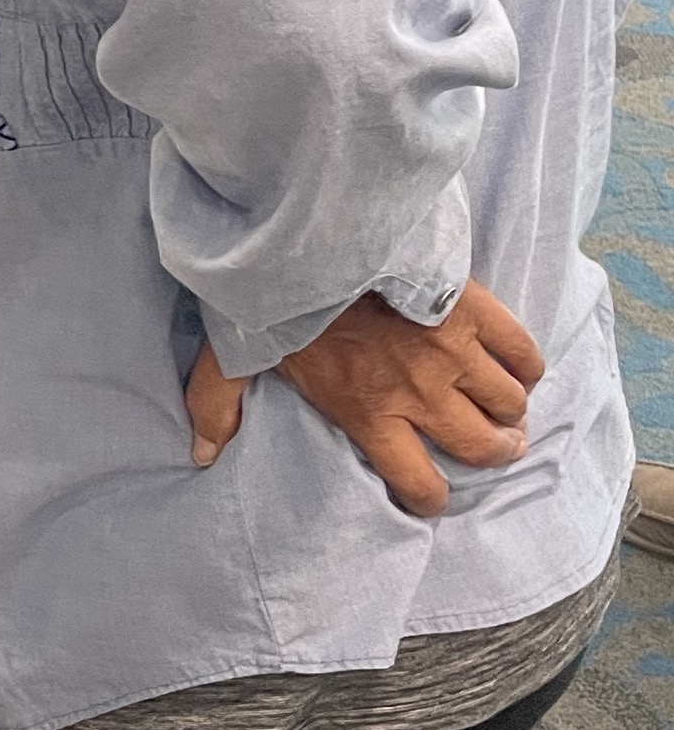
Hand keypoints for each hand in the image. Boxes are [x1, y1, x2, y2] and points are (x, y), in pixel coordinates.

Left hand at [183, 279, 543, 518]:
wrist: (311, 232)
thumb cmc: (274, 295)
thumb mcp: (232, 355)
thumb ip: (217, 407)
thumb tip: (202, 454)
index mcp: (367, 412)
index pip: (418, 483)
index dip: (429, 498)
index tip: (431, 493)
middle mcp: (418, 393)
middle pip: (480, 447)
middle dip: (493, 453)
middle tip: (496, 446)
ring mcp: (452, 352)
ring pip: (508, 403)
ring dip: (511, 413)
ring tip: (508, 412)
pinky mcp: (474, 308)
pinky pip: (523, 353)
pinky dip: (527, 366)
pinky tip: (519, 369)